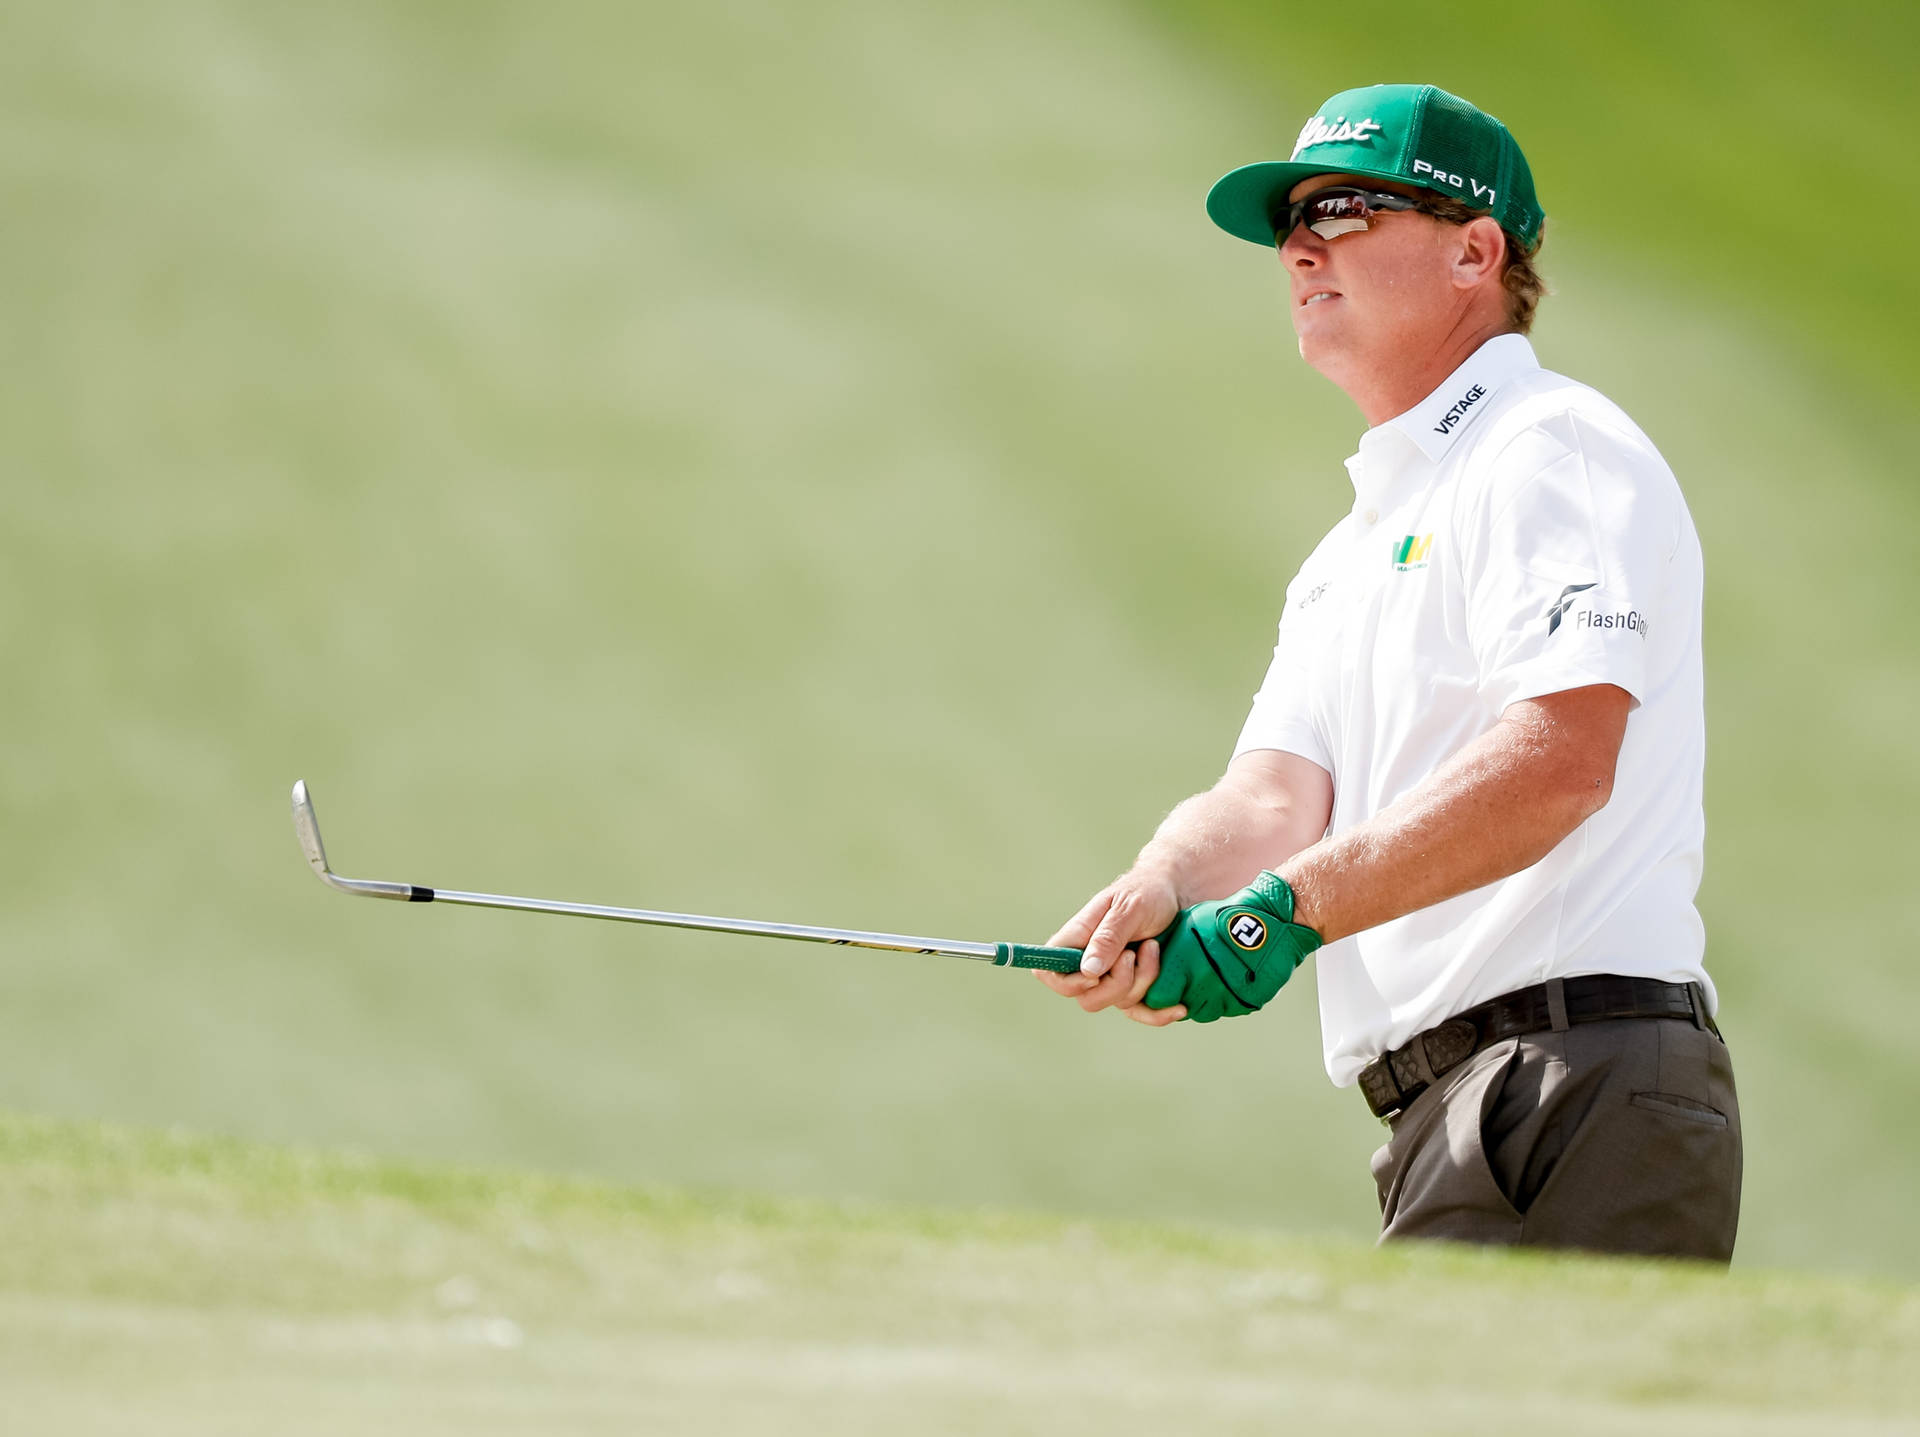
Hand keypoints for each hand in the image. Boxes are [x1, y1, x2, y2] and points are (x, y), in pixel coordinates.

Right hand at [1034, 866, 1186, 1021]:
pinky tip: (1179, 1006)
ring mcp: (1115, 978)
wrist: (1180, 894)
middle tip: (1134, 953)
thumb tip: (1087, 970)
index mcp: (1077, 939)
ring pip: (1119, 1002)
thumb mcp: (1129, 907)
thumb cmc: (1147, 892)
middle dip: (1118, 983)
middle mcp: (1091, 963)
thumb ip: (1108, 937)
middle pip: (1088, 999)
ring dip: (1144, 979)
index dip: (1067, 983)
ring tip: (1154, 947)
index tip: (1095, 974)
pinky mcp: (1139, 986)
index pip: (1050, 973)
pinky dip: (1160, 1012)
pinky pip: (1143, 1013)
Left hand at [1141, 871, 1320, 1022]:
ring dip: (1202, 998)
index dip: (1158, 990)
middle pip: (1179, 1006)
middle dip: (1180, 994)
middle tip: (1188, 977)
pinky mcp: (1244, 1004)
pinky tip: (1228, 978)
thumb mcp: (1187, 925)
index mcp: (1184, 965)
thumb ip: (1167, 949)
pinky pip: (1226, 1009)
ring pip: (1202, 1011)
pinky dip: (1224, 998)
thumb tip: (1150, 959)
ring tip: (1210, 975)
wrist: (1270, 923)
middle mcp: (1203, 986)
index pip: (1157, 997)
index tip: (1164, 981)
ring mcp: (1225, 997)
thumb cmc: (1225, 918)